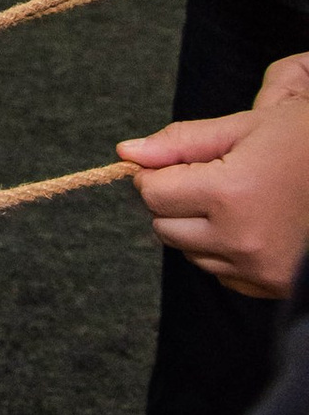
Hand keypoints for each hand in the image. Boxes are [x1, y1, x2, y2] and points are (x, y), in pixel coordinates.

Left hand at [117, 48, 308, 298]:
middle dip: (174, 199)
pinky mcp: (271, 287)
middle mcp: (239, 238)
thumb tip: (125, 153)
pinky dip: (223, 251)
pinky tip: (253, 224)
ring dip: (196, 226)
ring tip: (238, 198)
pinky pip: (220, 273)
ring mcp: (257, 269)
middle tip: (212, 175)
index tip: (180, 161)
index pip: (151, 192)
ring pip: (188, 252)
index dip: (158, 172)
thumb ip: (181, 141)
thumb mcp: (247, 127)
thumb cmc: (308, 144)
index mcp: (230, 193)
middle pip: (162, 225)